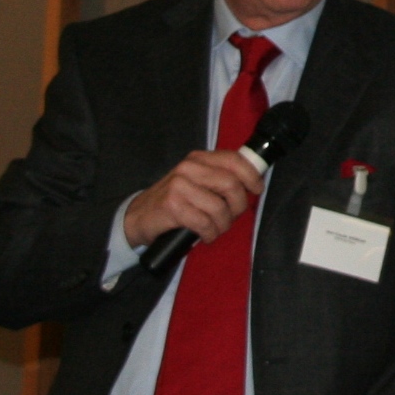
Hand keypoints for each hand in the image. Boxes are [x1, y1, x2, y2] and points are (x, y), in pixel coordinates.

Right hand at [123, 150, 264, 248]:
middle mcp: (188, 168)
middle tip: (231, 217)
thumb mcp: (196, 182)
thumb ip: (219, 179)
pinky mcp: (172, 206)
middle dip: (238, 207)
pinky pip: (205, 223)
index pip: (234, 159)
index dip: (251, 175)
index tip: (256, 189)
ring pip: (220, 208)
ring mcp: (179, 186)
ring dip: (223, 225)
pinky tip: (204, 235)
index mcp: (198, 159)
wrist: (138, 217)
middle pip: (231, 184)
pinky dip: (210, 234)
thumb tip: (251, 183)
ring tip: (215, 229)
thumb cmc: (174, 202)